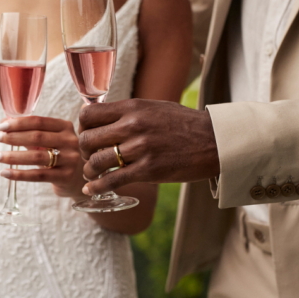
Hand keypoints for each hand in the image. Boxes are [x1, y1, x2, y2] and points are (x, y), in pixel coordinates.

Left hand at [0, 116, 86, 198]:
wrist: (76, 179)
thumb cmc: (58, 155)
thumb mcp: (48, 141)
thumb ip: (28, 132)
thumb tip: (4, 121)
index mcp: (65, 127)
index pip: (38, 121)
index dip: (18, 123)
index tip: (1, 126)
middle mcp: (70, 141)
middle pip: (37, 137)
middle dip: (13, 137)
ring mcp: (70, 159)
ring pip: (36, 157)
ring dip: (12, 156)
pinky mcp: (65, 176)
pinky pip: (38, 175)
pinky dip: (19, 174)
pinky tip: (4, 173)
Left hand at [78, 99, 219, 194]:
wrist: (215, 140)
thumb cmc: (184, 124)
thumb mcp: (154, 107)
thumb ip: (129, 112)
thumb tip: (104, 117)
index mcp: (132, 107)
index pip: (88, 115)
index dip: (82, 127)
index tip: (87, 135)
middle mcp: (133, 125)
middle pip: (87, 139)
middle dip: (83, 150)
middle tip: (89, 156)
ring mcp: (140, 148)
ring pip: (96, 161)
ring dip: (89, 170)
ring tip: (92, 174)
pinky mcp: (148, 170)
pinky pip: (112, 180)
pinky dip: (97, 186)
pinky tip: (91, 189)